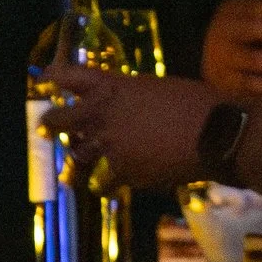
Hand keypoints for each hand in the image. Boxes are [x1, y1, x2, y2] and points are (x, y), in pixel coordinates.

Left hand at [39, 63, 220, 190]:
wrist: (217, 134)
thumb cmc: (196, 102)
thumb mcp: (156, 87)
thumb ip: (129, 95)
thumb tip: (120, 106)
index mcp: (111, 87)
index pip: (67, 77)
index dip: (52, 77)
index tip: (45, 80)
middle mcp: (101, 115)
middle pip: (58, 120)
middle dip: (51, 123)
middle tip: (48, 126)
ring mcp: (109, 146)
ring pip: (79, 157)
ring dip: (81, 159)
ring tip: (81, 165)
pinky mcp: (123, 173)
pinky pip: (105, 182)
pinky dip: (110, 183)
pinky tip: (115, 185)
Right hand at [201, 0, 261, 104]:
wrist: (206, 53)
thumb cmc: (243, 31)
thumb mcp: (257, 16)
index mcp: (232, 10)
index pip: (257, 8)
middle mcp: (224, 32)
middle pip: (257, 32)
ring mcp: (222, 58)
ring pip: (255, 62)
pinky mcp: (224, 82)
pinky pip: (250, 88)